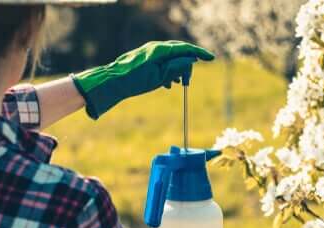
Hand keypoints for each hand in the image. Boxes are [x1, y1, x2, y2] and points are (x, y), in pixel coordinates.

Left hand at [71, 41, 214, 118]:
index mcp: (160, 50)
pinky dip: (168, 71)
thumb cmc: (135, 81)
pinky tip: (168, 84)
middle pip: (178, 53)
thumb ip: (177, 67)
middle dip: (186, 66)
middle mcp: (155, 48)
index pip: (185, 49)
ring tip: (179, 84)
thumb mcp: (160, 77)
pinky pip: (162, 62)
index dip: (199, 54)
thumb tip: (191, 59)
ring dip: (177, 71)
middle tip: (188, 82)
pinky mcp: (144, 59)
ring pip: (170, 58)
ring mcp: (149, 52)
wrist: (112, 82)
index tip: (211, 58)